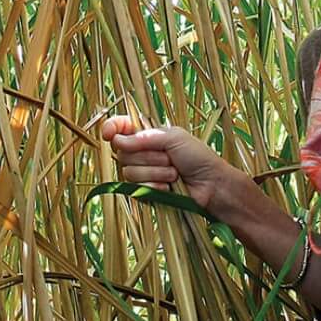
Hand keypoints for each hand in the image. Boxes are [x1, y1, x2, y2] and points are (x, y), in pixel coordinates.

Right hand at [98, 115, 233, 215]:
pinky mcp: (145, 192)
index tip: (110, 134)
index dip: (112, 129)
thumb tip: (117, 140)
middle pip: (122, 153)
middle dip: (147, 156)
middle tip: (168, 157)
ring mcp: (143, 173)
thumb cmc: (197, 157)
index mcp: (148, 135)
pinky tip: (168, 186)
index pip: (121, 128)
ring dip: (154, 172)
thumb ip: (144, 137)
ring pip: (129, 172)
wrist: (211, 185)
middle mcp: (142, 153)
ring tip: (173, 173)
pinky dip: (154, 186)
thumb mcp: (173, 138)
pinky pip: (136, 188)